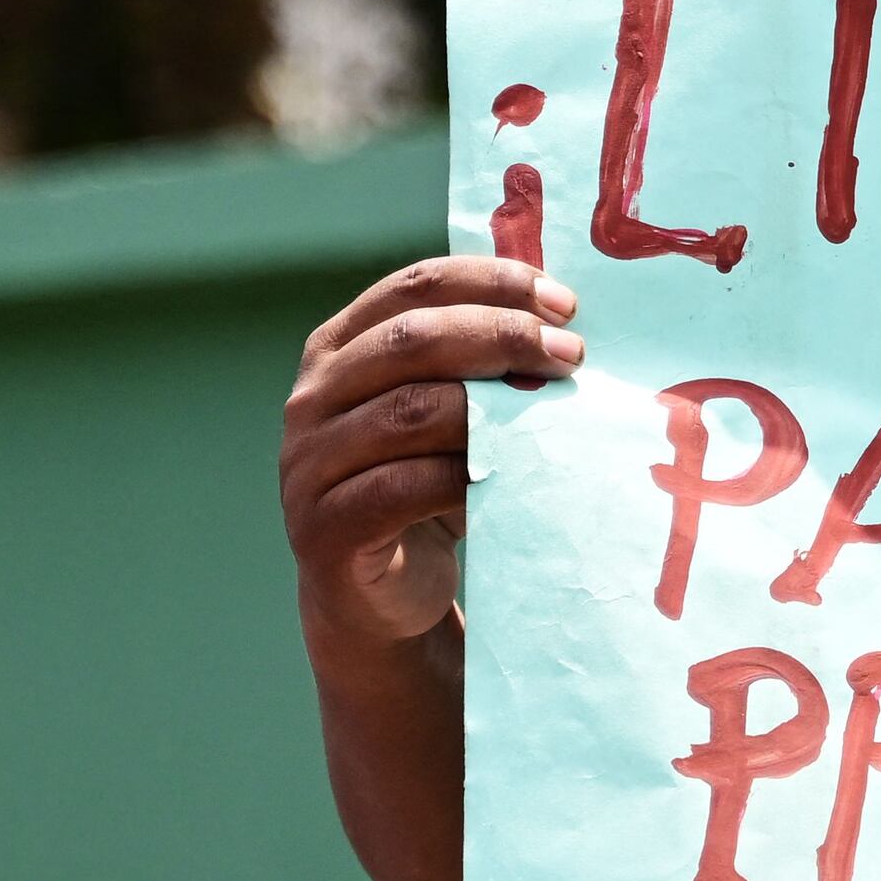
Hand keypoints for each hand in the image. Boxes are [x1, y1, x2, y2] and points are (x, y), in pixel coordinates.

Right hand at [283, 255, 581, 645]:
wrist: (379, 597)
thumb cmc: (425, 488)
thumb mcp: (448, 414)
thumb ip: (477, 363)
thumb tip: (563, 320)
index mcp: (339, 348)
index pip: (414, 286)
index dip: (491, 283)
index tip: (564, 303)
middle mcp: (313, 396)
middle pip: (413, 340)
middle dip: (502, 336)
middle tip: (570, 354)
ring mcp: (309, 463)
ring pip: (409, 412)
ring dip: (493, 409)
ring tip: (552, 416)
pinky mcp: (325, 527)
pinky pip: (403, 488)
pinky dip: (465, 478)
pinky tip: (512, 478)